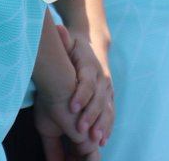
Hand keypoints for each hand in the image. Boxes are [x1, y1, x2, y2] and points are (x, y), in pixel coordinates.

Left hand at [59, 25, 113, 148]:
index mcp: (91, 67)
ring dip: (102, 124)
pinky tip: (103, 140)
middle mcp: (103, 79)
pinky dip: (108, 127)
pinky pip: (110, 114)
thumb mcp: (69, 42)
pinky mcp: (109, 98)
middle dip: (91, 115)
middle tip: (81, 130)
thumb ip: (64, 40)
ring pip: (106, 109)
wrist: (95, 44)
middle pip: (98, 99)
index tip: (72, 107)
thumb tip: (58, 29)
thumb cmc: (76, 47)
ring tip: (95, 139)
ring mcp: (108, 90)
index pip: (87, 82)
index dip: (81, 94)